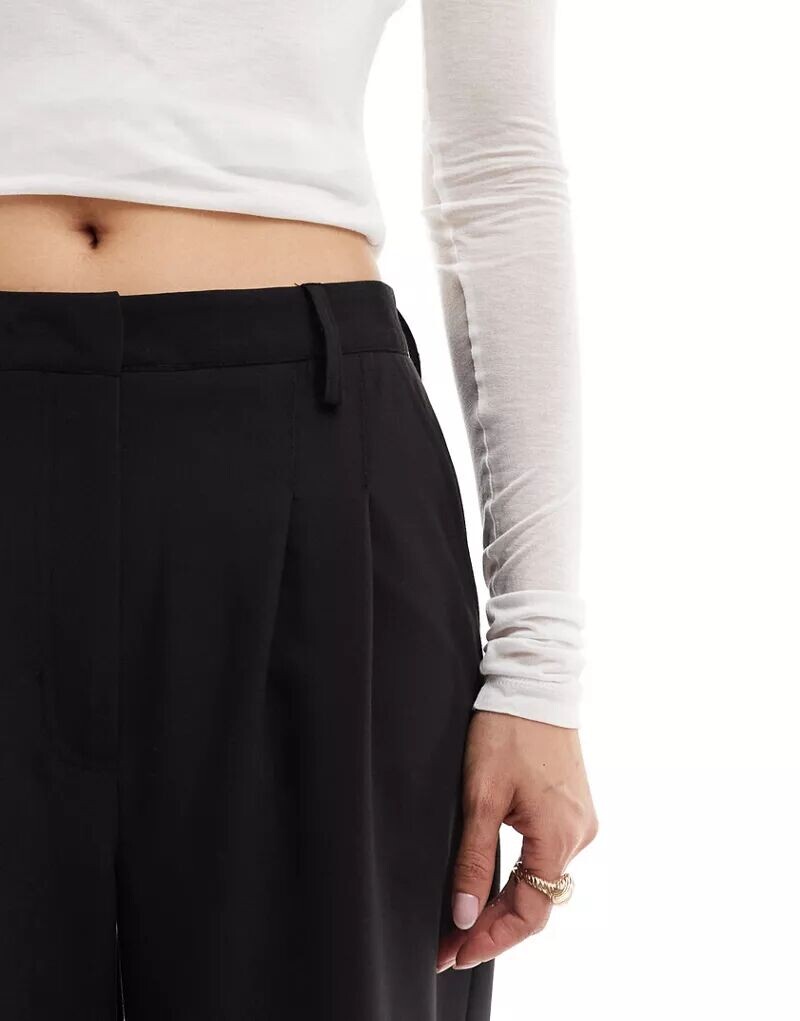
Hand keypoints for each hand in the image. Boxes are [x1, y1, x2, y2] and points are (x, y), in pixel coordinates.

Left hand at [437, 711, 597, 971]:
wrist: (534, 684)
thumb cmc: (506, 732)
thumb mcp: (481, 797)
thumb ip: (474, 860)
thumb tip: (464, 916)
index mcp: (559, 836)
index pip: (530, 912)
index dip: (491, 939)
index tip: (455, 955)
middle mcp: (579, 836)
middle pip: (538, 902)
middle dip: (494, 927)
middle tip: (450, 945)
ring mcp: (580, 823)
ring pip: (543, 882)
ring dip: (507, 903)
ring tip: (465, 922)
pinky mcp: (573, 809)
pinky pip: (548, 857)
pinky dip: (521, 877)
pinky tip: (495, 885)